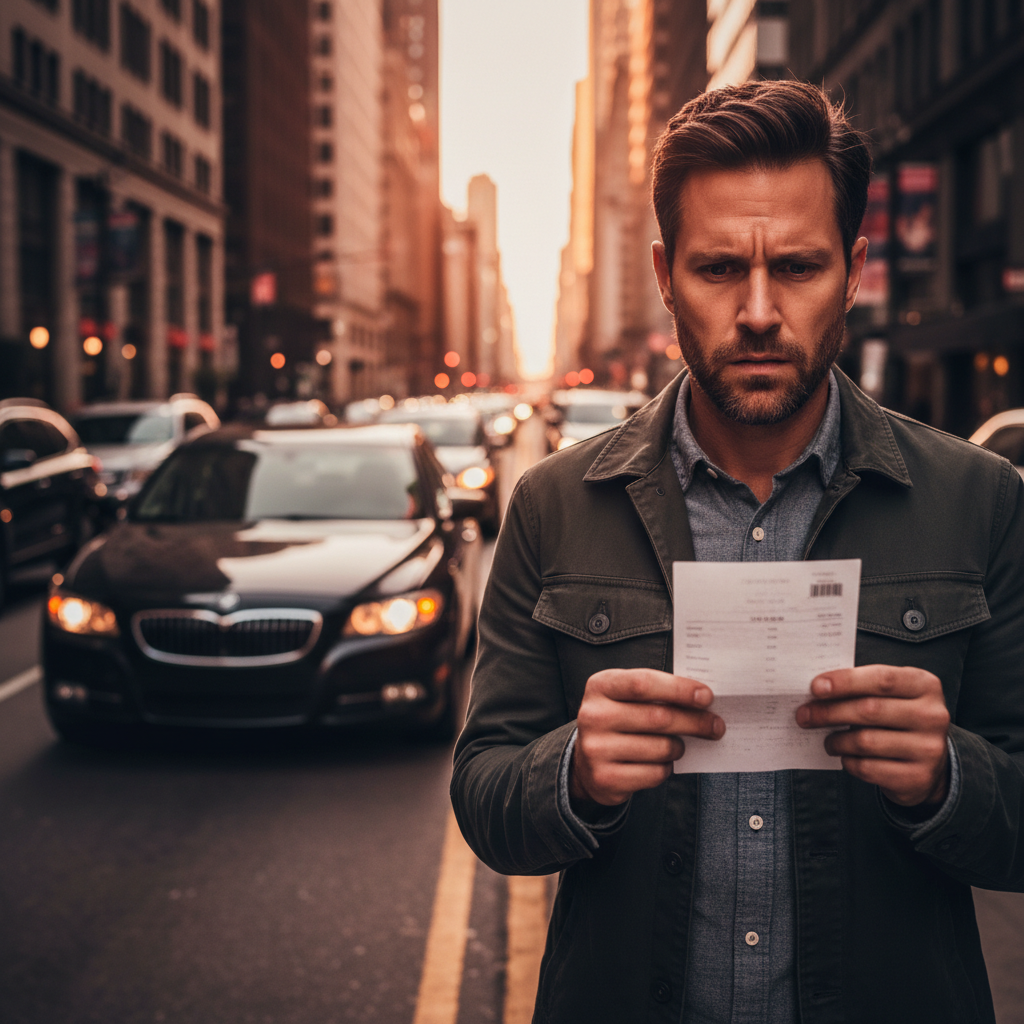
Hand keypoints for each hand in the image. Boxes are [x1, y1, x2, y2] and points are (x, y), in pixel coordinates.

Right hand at [570, 668, 723, 808]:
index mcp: (600, 686)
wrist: (585, 760)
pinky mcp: (605, 778)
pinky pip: (655, 773)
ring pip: (661, 748)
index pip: (644, 683)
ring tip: (677, 745)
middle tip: (716, 725)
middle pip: (659, 717)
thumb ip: (656, 692)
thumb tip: (703, 700)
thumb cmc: (619, 719)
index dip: (679, 689)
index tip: (707, 696)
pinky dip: (666, 768)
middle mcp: (593, 716)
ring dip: (679, 747)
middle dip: (695, 722)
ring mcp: (596, 749)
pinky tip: (659, 762)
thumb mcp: (626, 696)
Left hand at [796, 665, 950, 807]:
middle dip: (829, 712)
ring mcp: (929, 749)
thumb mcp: (891, 695)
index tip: (815, 687)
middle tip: (804, 715)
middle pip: (869, 710)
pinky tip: (846, 756)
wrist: (930, 763)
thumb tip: (818, 689)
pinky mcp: (917, 777)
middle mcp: (932, 716)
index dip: (845, 682)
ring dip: (836, 741)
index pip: (882, 679)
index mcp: (925, 685)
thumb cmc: (898, 718)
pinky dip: (849, 762)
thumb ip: (862, 687)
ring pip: (865, 741)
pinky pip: (869, 768)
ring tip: (827, 740)